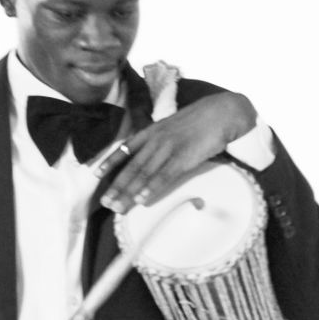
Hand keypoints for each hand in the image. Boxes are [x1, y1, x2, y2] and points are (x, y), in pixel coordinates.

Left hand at [102, 91, 255, 211]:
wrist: (221, 112)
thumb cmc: (200, 120)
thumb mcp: (174, 125)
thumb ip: (161, 138)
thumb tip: (154, 153)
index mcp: (152, 131)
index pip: (126, 148)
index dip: (111, 162)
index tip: (96, 174)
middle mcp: (156, 140)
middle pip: (132, 166)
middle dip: (117, 186)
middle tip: (105, 203)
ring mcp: (169, 148)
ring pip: (144, 174)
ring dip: (129, 192)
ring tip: (118, 207)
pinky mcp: (184, 158)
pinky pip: (164, 176)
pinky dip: (151, 188)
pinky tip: (142, 199)